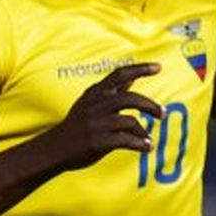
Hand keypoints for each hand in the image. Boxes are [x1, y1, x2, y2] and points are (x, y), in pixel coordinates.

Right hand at [43, 63, 164, 169]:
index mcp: (95, 93)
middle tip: (162, 114)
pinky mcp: (98, 141)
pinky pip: (127, 141)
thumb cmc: (76, 126)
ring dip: (143, 132)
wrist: (54, 149)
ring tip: (148, 140)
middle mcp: (96, 105)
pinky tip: (146, 147)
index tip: (158, 67)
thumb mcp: (90, 103)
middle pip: (131, 98)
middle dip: (150, 106)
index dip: (140, 69)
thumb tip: (133, 78)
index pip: (119, 75)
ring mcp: (97, 123)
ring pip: (131, 121)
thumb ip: (113, 91)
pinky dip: (140, 144)